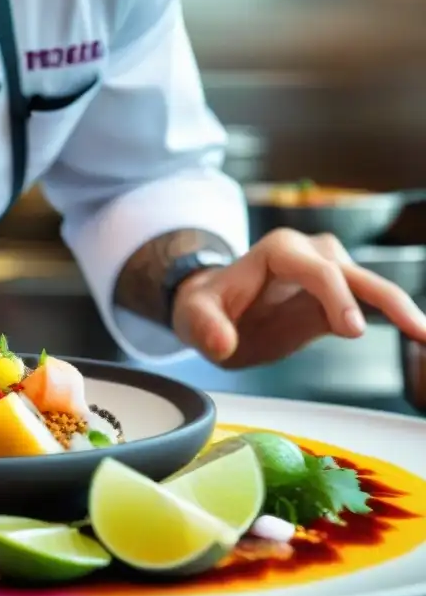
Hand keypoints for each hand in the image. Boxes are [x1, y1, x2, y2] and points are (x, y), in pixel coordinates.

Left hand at [172, 229, 425, 367]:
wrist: (213, 309)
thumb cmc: (204, 307)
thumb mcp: (193, 316)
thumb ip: (205, 327)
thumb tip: (221, 343)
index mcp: (278, 252)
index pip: (316, 269)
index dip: (336, 296)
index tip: (351, 329)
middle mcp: (310, 254)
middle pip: (353, 275)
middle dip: (385, 300)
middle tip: (416, 332)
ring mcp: (329, 272)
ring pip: (372, 287)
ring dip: (403, 309)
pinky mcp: (339, 296)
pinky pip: (373, 304)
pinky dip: (397, 318)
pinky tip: (420, 336)